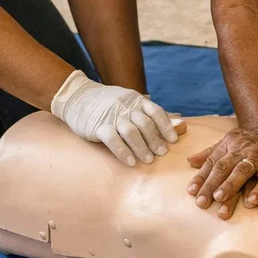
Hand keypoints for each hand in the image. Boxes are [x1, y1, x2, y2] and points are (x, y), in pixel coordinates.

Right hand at [50, 69, 178, 166]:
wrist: (76, 96)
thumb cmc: (107, 103)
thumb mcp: (130, 103)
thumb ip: (153, 115)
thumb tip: (181, 124)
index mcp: (135, 99)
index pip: (155, 111)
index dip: (166, 126)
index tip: (173, 140)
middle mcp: (125, 106)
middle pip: (145, 123)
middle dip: (155, 140)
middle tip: (161, 153)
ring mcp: (111, 115)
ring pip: (130, 132)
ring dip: (141, 147)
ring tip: (148, 160)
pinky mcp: (97, 126)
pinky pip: (113, 139)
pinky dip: (123, 152)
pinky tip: (130, 162)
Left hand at [186, 124, 257, 219]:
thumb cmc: (254, 144)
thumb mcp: (232, 143)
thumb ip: (211, 152)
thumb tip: (190, 161)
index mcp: (230, 144)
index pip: (212, 162)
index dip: (201, 177)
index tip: (191, 192)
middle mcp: (242, 149)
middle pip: (223, 167)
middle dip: (211, 185)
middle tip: (201, 202)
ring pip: (242, 171)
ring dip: (230, 185)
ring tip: (219, 199)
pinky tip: (251, 202)